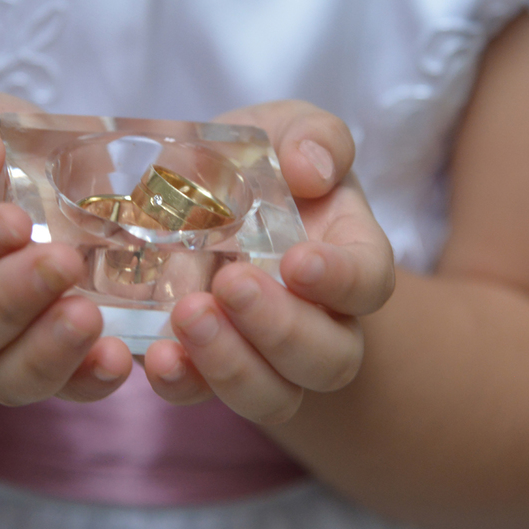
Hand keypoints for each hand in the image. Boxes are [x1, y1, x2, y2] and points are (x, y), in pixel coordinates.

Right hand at [0, 86, 133, 404]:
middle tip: (64, 264)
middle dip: (10, 300)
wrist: (33, 187)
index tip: (16, 221)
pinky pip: (61, 389)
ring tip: (89, 320)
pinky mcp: (50, 362)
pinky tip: (118, 359)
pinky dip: (88, 381)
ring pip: (2, 375)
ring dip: (46, 353)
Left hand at [143, 101, 395, 422]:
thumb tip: (310, 168)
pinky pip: (205, 399)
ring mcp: (266, 358)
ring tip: (188, 317)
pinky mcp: (209, 371)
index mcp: (350, 258)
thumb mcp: (288, 129)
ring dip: (233, 366)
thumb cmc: (261, 165)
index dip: (342, 280)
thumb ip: (314, 136)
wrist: (201, 198)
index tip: (297, 260)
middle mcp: (320, 323)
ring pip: (275, 397)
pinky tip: (158, 356)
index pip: (370, 282)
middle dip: (281, 330)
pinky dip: (184, 384)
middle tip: (230, 283)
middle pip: (329, 359)